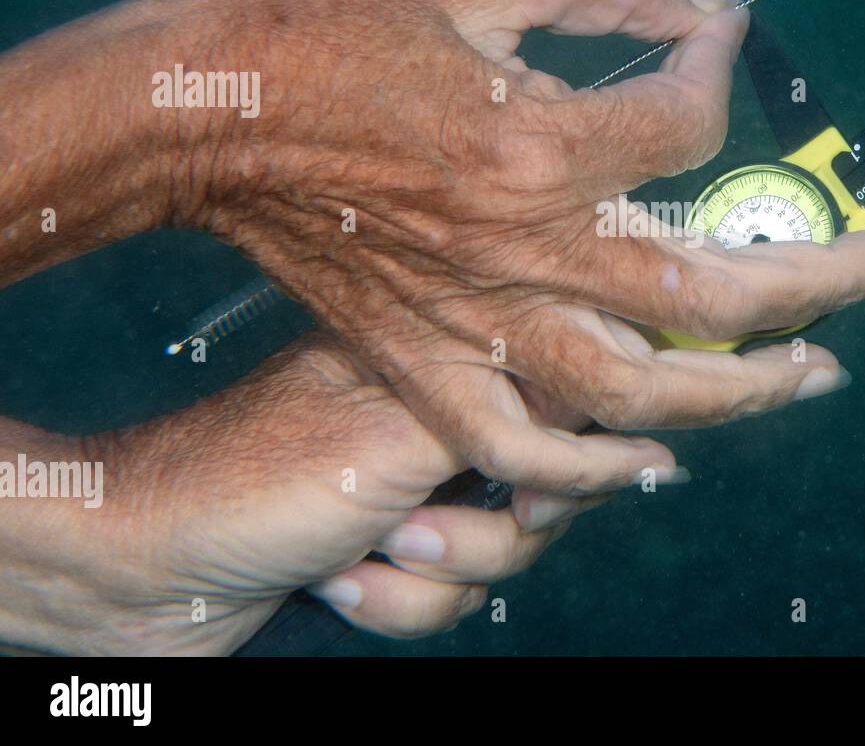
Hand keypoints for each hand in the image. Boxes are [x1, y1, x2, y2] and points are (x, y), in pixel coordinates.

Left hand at [0, 333, 603, 655]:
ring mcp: (423, 485)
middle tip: (430, 520)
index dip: (589, 442)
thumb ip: (516, 415)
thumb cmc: (254, 480)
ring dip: (435, 571)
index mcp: (451, 362)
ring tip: (367, 548)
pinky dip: (399, 602)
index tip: (573, 474)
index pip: (569, 387)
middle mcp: (447, 420)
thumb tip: (615, 394)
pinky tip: (342, 578)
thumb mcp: (401, 434)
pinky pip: (456, 594)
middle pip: (556, 484)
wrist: (150, 572)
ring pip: (509, 551)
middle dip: (500, 525)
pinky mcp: (399, 547)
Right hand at [168, 0, 864, 493]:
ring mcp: (479, 321)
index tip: (716, 40)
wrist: (200, 112)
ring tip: (817, 372)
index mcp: (539, 142)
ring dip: (747, 389)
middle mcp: (525, 248)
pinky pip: (524, 450)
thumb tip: (687, 1)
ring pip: (644, 392)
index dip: (720, 65)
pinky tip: (661, 463)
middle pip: (717, 288)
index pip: (689, 119)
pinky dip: (598, 472)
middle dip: (831, 276)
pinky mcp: (427, 361)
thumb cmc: (322, 30)